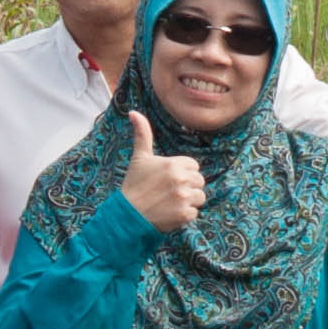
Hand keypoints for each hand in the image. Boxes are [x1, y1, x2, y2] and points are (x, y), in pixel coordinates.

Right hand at [121, 112, 206, 231]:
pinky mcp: (184, 215)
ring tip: (169, 203)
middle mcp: (181, 179)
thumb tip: (133, 112)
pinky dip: (184, 216)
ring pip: (199, 197)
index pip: (193, 167)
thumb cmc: (134, 185)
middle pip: (199, 182)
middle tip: (167, 192)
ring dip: (187, 202)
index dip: (182, 173)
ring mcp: (183, 197)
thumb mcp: (139, 158)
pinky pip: (194, 213)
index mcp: (174, 164)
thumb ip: (142, 134)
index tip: (166, 179)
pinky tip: (169, 213)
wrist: (127, 215)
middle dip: (187, 187)